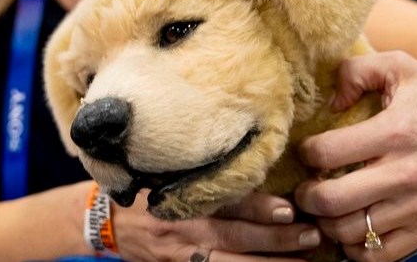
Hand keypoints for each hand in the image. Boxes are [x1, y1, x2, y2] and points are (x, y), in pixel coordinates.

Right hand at [114, 191, 321, 261]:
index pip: (227, 201)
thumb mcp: (169, 171)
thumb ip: (206, 171)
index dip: (260, 206)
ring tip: (304, 260)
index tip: (290, 207)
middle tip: (312, 234)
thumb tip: (257, 164)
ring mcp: (180, 254)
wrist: (104, 220)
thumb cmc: (147, 188)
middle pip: (235, 236)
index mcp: (183, 194)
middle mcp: (183, 226)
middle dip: (276, 239)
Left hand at [294, 51, 416, 261]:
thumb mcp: (400, 66)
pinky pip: (376, 254)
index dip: (306, 152)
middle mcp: (405, 173)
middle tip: (305, 187)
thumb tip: (330, 102)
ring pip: (349, 232)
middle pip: (331, 201)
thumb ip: (357, 70)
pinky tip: (351, 226)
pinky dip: (354, 247)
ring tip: (326, 206)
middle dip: (305, 196)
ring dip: (326, 222)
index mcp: (395, 132)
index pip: (327, 152)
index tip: (308, 151)